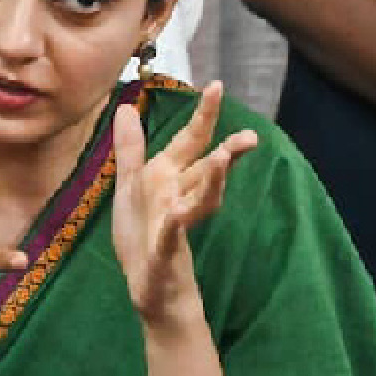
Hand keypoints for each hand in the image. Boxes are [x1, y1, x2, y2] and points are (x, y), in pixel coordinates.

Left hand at [111, 81, 257, 325]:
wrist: (150, 289)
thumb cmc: (143, 236)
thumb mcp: (130, 185)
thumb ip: (130, 147)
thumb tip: (124, 107)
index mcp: (168, 178)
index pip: (190, 143)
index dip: (203, 116)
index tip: (216, 85)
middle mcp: (178, 197)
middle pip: (206, 170)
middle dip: (226, 152)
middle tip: (250, 136)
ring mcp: (175, 226)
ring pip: (199, 201)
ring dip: (212, 181)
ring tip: (222, 160)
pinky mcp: (164, 253)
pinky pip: (171, 237)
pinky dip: (174, 226)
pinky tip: (178, 213)